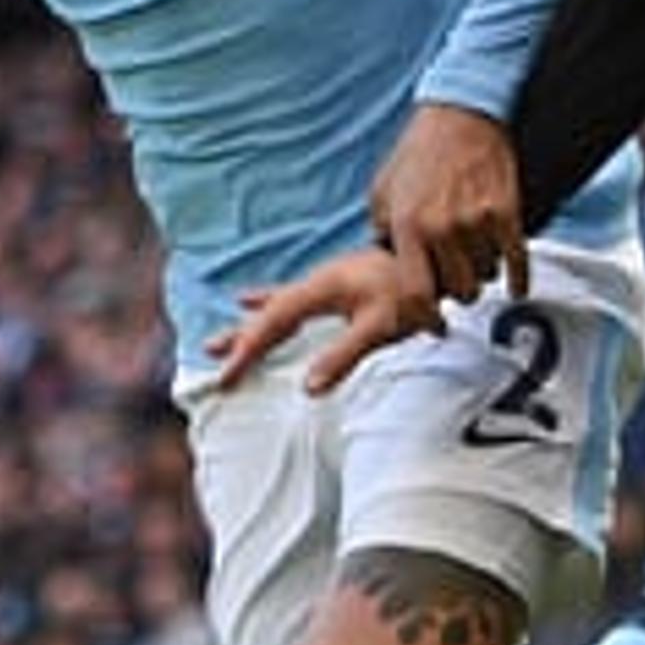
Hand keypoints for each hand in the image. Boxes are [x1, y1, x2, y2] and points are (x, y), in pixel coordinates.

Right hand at [205, 248, 444, 396]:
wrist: (434, 255)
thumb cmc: (411, 290)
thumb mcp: (381, 326)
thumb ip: (344, 355)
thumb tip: (308, 389)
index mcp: (322, 288)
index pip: (274, 322)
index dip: (248, 350)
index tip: (228, 376)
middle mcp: (316, 282)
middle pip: (268, 314)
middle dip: (240, 340)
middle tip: (210, 361)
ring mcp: (322, 282)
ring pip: (274, 307)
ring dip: (247, 326)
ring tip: (216, 342)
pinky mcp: (331, 285)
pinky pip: (287, 300)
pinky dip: (264, 307)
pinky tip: (246, 300)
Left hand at [369, 102, 526, 312]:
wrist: (461, 115)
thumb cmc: (420, 153)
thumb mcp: (383, 193)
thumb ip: (383, 234)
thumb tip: (387, 267)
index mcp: (408, 225)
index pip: (416, 294)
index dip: (424, 317)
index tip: (429, 323)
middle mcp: (443, 227)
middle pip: (458, 291)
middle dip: (455, 290)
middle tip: (452, 278)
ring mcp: (477, 221)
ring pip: (486, 276)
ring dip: (480, 274)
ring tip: (472, 260)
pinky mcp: (507, 212)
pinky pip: (516, 260)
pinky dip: (517, 279)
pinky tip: (516, 288)